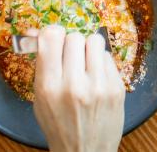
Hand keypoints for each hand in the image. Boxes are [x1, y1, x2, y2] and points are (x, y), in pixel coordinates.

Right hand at [33, 27, 124, 151]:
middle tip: (70, 57)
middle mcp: (74, 84)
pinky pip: (108, 57)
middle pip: (74, 37)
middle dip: (71, 44)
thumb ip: (42, 66)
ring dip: (88, 49)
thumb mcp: (41, 99)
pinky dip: (101, 63)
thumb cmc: (59, 126)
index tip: (54, 38)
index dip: (51, 33)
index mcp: (49, 87)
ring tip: (85, 64)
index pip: (51, 38)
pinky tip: (97, 77)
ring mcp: (99, 86)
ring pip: (95, 40)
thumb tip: (39, 32)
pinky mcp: (117, 87)